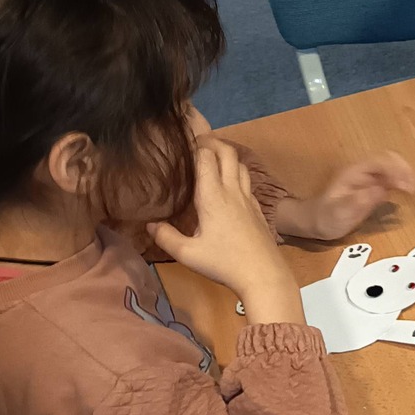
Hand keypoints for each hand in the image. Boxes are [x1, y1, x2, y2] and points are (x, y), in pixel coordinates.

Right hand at [147, 139, 300, 323]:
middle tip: (197, 142)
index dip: (195, 143)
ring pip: (240, 165)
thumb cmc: (224, 263)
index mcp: (213, 196)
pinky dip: (237, 172)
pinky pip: (248, 181)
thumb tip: (150, 224)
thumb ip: (166, 237)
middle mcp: (232, 191)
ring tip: (212, 157)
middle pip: (227, 152)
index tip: (182, 139)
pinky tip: (229, 184)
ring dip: (227, 155)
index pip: (205, 156)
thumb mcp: (188, 254)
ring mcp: (249, 199)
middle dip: (212, 141)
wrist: (264, 275)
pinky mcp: (258, 210)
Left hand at [276, 152, 414, 240]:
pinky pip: (391, 178)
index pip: (380, 162)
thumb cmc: (326, 217)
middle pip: (389, 159)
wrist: (316, 222)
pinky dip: (402, 182)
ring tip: (412, 191)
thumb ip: (360, 200)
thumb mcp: (340, 212)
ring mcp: (368, 177)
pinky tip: (407, 193)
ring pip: (392, 166)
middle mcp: (363, 171)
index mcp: (354, 172)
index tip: (407, 187)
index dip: (397, 171)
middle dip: (404, 170)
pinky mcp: (373, 186)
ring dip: (405, 175)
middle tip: (413, 188)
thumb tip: (382, 190)